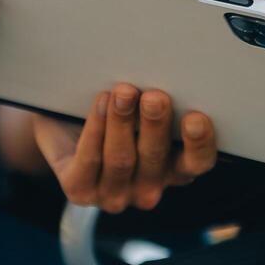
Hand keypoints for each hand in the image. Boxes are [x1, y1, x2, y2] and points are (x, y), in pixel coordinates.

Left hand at [32, 84, 216, 212]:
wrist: (64, 122)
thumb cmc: (114, 108)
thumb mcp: (141, 104)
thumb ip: (158, 97)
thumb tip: (166, 70)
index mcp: (174, 169)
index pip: (197, 163)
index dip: (200, 143)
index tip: (196, 117)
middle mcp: (148, 189)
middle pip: (156, 158)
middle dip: (156, 125)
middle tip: (155, 97)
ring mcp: (113, 195)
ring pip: (121, 159)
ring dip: (122, 122)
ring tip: (123, 91)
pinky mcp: (80, 191)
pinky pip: (90, 159)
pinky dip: (96, 128)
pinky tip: (101, 102)